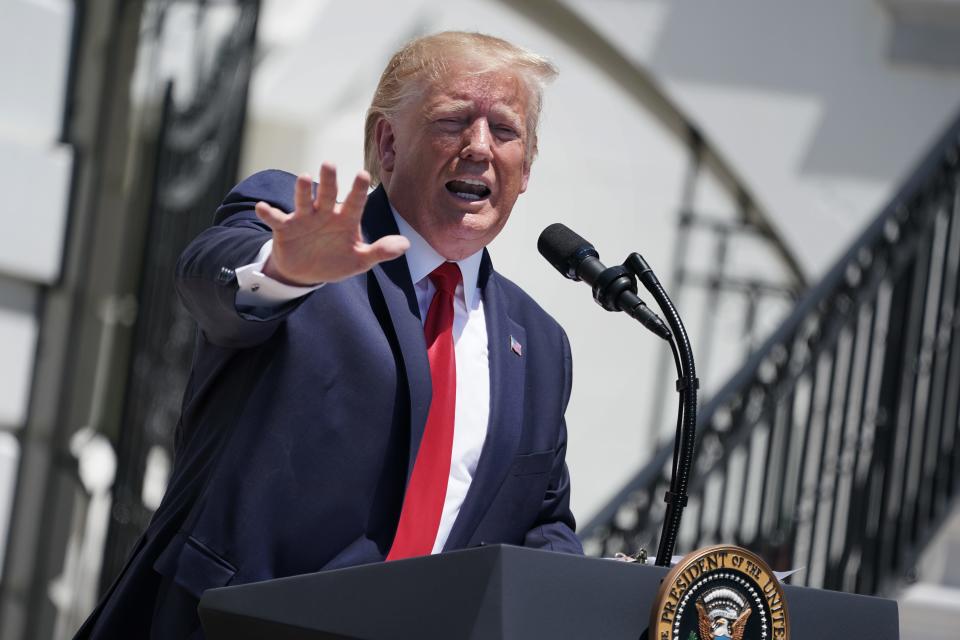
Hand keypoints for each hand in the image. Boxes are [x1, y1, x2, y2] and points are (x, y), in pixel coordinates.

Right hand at [254, 164, 409, 284]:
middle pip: (328, 194)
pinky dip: (268, 213)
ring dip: (302, 191)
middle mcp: (325, 213)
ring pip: (303, 201)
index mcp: (345, 219)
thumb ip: (380, 252)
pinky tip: (262, 208)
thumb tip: (406, 246)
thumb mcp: (360, 260)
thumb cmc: (336, 260)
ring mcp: (304, 219)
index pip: (355, 202)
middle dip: (329, 180)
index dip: (358, 189)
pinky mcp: (285, 228)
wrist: (307, 273)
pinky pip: (275, 219)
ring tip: (302, 178)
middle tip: (329, 163)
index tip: (362, 173)